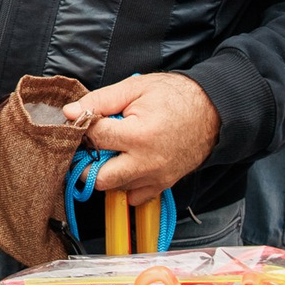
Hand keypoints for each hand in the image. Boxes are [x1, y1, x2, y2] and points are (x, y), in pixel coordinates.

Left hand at [68, 72, 219, 205]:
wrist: (213, 111)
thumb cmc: (175, 96)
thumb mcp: (135, 88)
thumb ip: (100, 100)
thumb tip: (71, 112)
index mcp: (139, 135)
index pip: (94, 138)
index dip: (82, 128)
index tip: (82, 122)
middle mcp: (147, 162)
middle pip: (99, 178)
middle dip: (87, 162)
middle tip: (88, 146)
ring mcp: (157, 177)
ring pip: (115, 189)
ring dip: (106, 173)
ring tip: (110, 151)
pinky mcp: (164, 184)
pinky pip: (135, 197)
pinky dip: (126, 185)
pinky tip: (126, 164)